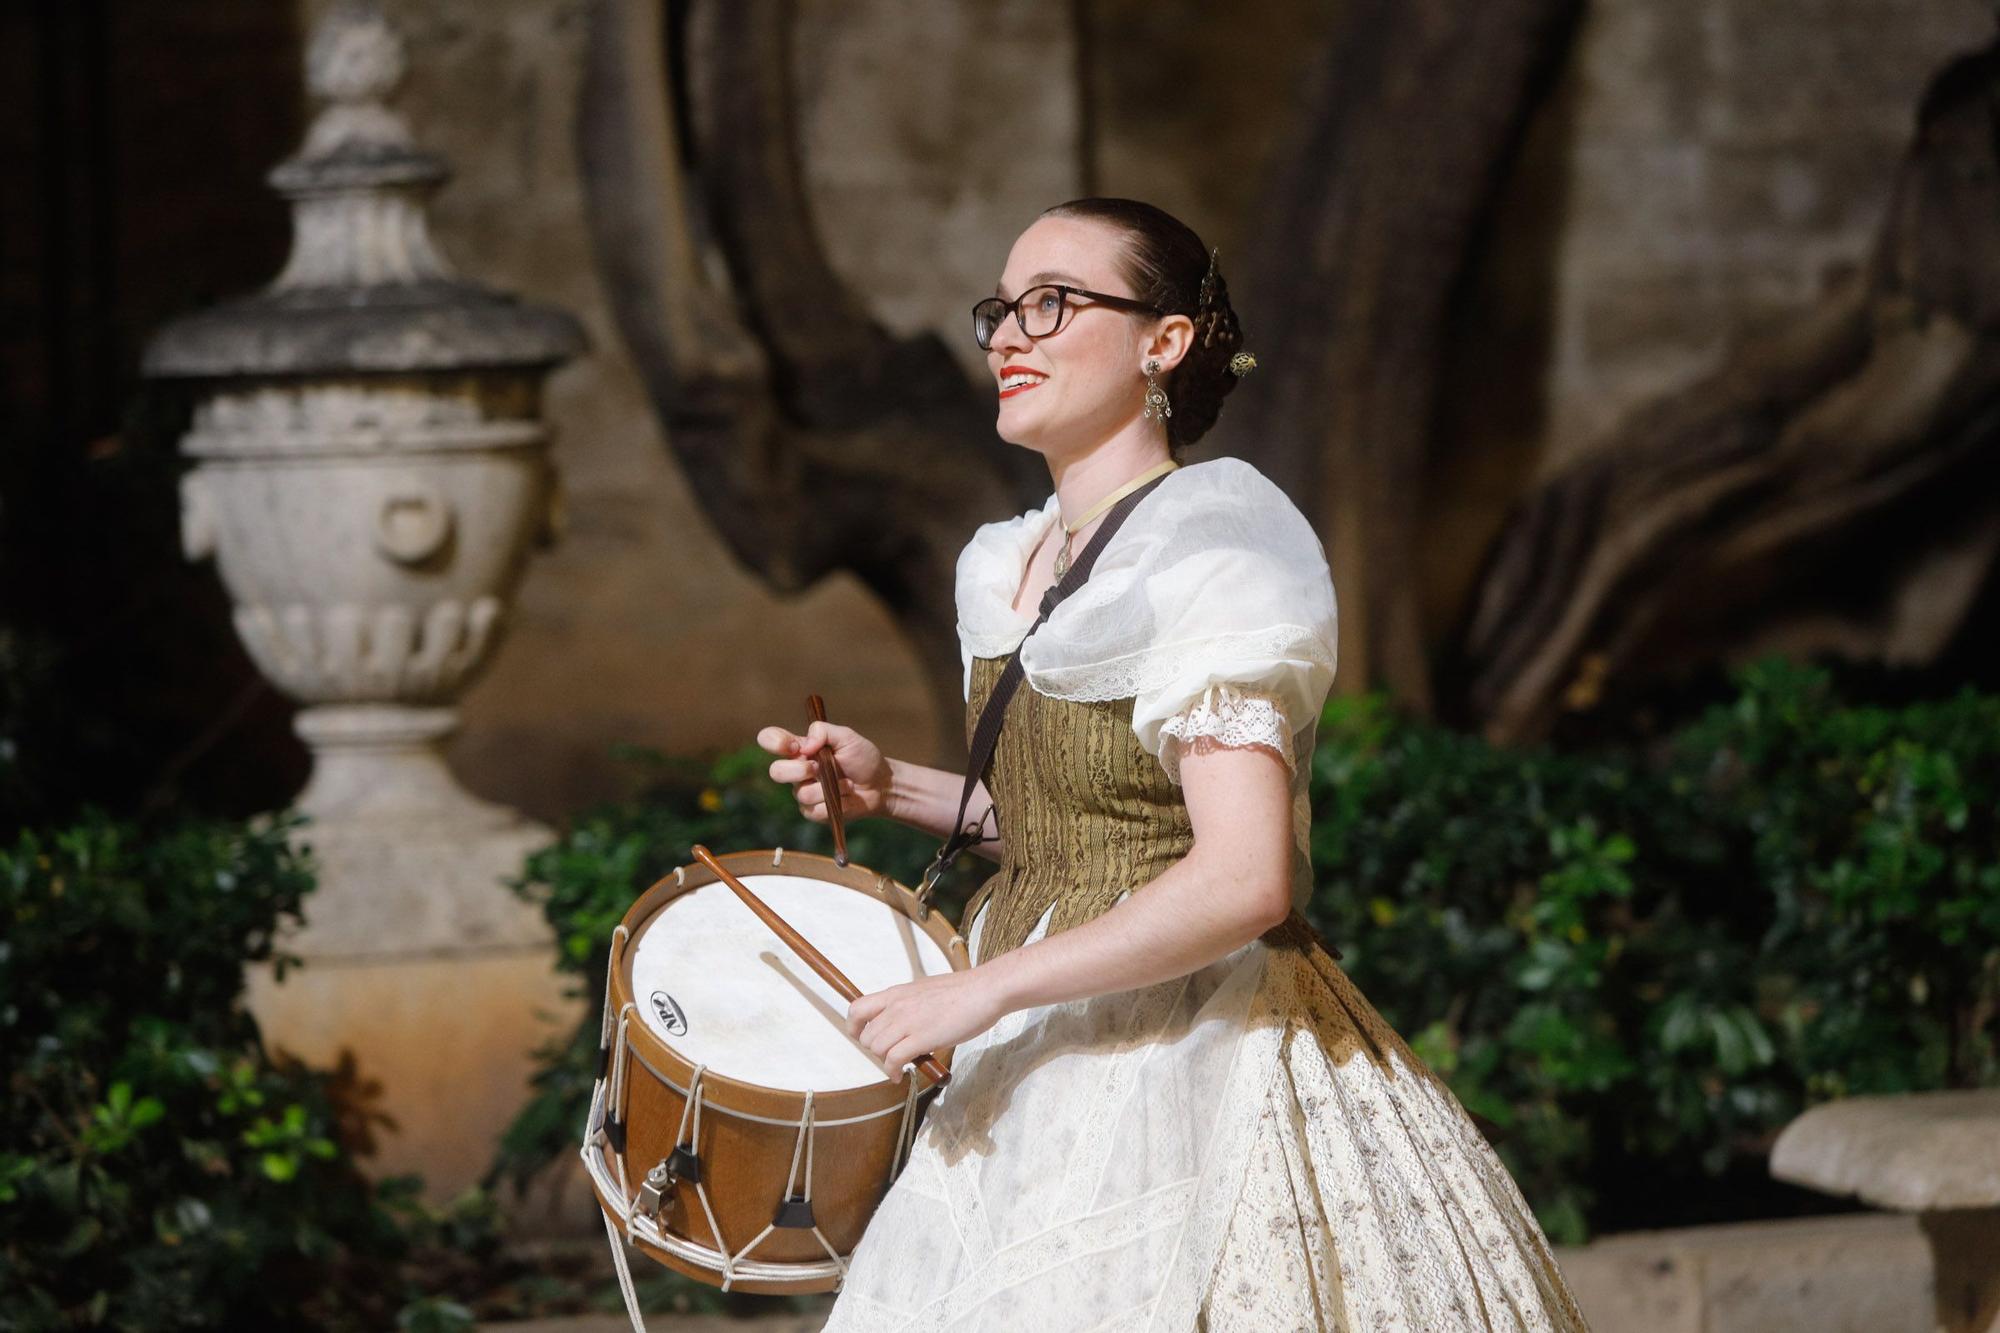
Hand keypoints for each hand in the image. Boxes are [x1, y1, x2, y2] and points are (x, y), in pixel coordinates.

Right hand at [757, 719, 890, 823]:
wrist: (880, 785)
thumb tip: (804, 745)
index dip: (775, 742)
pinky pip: (814, 810)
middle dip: (799, 770)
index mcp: (800, 747)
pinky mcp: (812, 811)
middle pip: (775, 772)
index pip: (771, 739)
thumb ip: (824, 731)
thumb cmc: (863, 758)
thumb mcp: (847, 737)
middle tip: (820, 767)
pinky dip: (835, 802)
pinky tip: (845, 797)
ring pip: (801, 793)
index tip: (795, 746)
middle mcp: (796, 770)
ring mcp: (803, 792)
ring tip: (846, 783)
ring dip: (829, 787)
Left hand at [847, 968, 1007, 1083]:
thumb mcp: (924, 991)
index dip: (854, 1027)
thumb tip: (901, 1022)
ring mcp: (907, 1022)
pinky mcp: (921, 1038)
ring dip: (885, 1062)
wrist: (984, 991)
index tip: (862, 1038)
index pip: (857, 1009)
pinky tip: (901, 1075)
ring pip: (876, 1049)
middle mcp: (896, 1006)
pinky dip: (893, 1072)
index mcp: (896, 993)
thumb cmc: (962, 992)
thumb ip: (908, 1005)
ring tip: (898, 1066)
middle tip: (891, 1055)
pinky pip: (893, 1060)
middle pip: (865, 1036)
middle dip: (875, 1051)